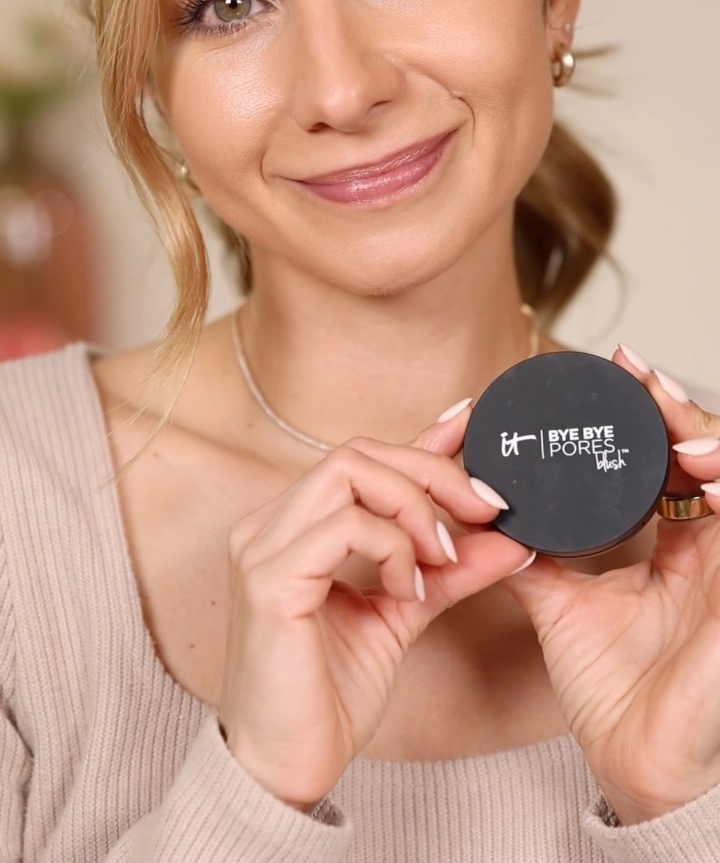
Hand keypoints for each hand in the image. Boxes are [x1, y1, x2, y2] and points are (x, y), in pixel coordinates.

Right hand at [218, 405, 530, 808]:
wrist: (286, 769)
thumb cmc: (329, 695)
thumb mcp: (403, 612)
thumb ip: (447, 567)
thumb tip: (509, 537)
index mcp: (292, 526)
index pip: (361, 460)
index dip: (421, 442)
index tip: (473, 432)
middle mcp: (268, 525)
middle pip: (358, 453)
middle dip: (431, 473)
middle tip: (483, 509)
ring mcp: (261, 547)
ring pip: (349, 472)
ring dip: (414, 507)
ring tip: (442, 558)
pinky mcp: (269, 580)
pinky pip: (342, 525)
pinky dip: (391, 546)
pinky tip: (408, 588)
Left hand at [507, 347, 719, 825]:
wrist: (638, 763)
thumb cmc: (616, 692)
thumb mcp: (563, 605)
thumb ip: (533, 554)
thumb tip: (482, 511)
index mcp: (679, 547)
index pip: (673, 461)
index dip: (654, 412)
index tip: (617, 364)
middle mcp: (711, 547)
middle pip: (709, 453)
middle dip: (675, 406)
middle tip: (634, 368)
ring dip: (706, 437)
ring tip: (665, 419)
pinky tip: (697, 469)